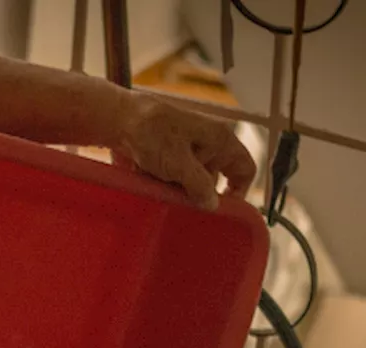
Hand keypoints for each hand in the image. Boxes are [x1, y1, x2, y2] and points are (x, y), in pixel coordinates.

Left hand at [117, 91, 255, 210]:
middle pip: (216, 179)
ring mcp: (189, 149)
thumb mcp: (180, 165)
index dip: (239, 191)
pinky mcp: (170, 155)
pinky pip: (176, 177)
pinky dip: (168, 184)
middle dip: (202, 195)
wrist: (119, 119)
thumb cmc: (154, 135)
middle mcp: (209, 144)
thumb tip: (213, 206)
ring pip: (194, 181)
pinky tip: (155, 185)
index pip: (246, 169)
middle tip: (187, 207)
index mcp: (221, 140)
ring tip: (165, 192)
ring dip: (181, 190)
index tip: (223, 209)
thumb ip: (200, 187)